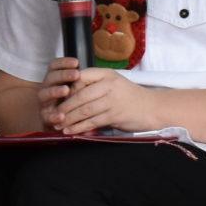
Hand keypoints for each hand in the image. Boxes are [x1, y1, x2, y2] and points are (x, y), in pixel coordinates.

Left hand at [48, 67, 168, 135]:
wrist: (152, 108)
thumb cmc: (130, 97)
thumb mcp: (113, 84)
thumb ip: (94, 86)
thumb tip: (70, 95)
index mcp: (106, 74)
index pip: (81, 77)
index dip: (67, 88)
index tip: (56, 98)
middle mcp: (109, 85)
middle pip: (80, 96)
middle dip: (64, 107)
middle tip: (52, 114)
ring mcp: (113, 100)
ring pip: (84, 110)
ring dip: (69, 119)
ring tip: (57, 124)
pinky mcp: (115, 115)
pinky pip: (93, 122)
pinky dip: (79, 127)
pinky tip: (70, 131)